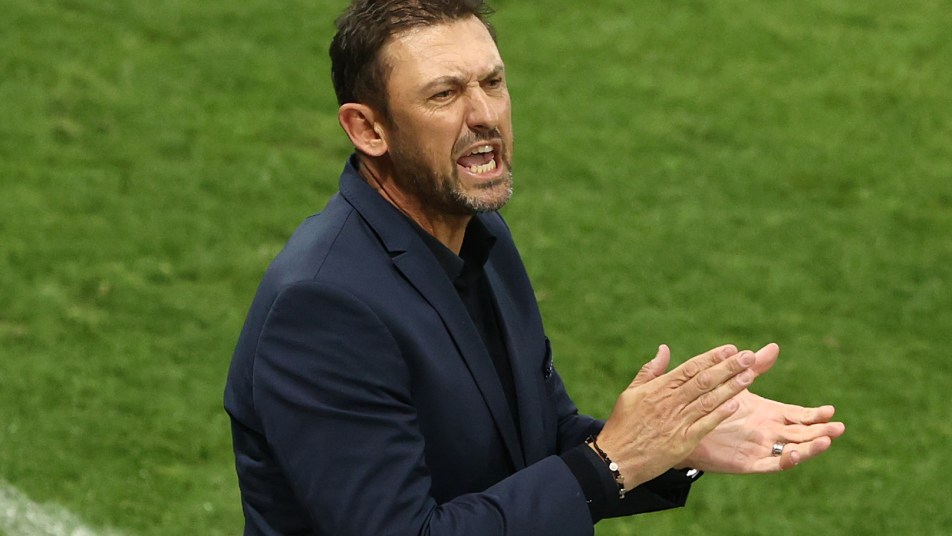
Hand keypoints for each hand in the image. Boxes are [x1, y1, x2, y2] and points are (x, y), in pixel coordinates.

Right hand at [595, 344, 756, 489]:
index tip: (731, 349)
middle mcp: (670, 402)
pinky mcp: (682, 442)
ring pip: (709, 400)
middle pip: (704, 380)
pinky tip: (736, 404)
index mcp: (659, 388)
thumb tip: (664, 349)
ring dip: (731, 387)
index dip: (712, 357)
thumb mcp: (631, 392)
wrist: (615, 457)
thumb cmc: (623, 424)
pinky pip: (705, 425)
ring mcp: (677, 422)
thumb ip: (651, 370)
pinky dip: (720, 414)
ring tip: (750, 375)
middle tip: (749, 357)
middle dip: (728, 367)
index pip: (691, 368)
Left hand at [679, 343, 846, 472]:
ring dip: (810, 447)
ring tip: (826, 440)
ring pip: (792, 450)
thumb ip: (754, 367)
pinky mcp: (748, 462)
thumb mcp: (736, 383)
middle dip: (821, 431)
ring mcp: (761, 448)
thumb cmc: (709, 402)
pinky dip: (784, 461)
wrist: (683, 425)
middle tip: (839, 427)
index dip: (815, 414)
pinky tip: (795, 455)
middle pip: (802, 434)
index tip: (831, 410)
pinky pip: (770, 464)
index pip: (799, 415)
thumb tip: (774, 346)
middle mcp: (769, 432)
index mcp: (769, 414)